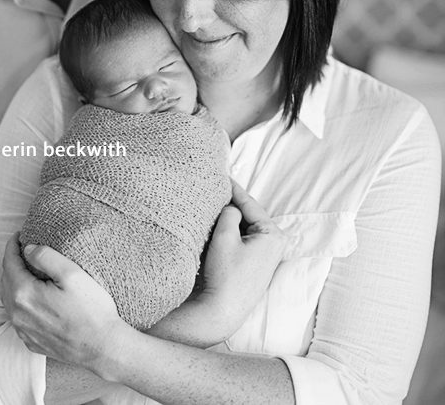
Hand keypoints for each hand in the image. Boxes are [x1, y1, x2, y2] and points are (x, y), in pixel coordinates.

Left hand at [1, 234, 122, 369]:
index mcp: (24, 294)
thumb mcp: (72, 274)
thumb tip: (28, 249)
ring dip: (14, 282)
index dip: (12, 246)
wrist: (102, 347)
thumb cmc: (91, 309)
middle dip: (12, 263)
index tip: (18, 235)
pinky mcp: (31, 342)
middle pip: (6, 281)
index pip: (9, 264)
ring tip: (25, 269)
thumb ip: (46, 257)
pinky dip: (19, 302)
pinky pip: (18, 318)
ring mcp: (24, 331)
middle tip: (22, 249)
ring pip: (9, 300)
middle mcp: (18, 315)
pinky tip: (32, 297)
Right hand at [197, 181, 286, 336]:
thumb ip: (229, 213)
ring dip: (230, 219)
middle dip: (231, 204)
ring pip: (245, 227)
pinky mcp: (255, 265)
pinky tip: (216, 226)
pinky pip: (243, 240)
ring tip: (212, 204)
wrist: (221, 312)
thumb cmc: (225, 275)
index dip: (233, 188)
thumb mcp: (224, 236)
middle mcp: (275, 244)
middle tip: (214, 188)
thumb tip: (230, 207)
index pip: (250, 203)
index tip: (221, 175)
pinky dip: (231, 232)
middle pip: (249, 215)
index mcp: (273, 235)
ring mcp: (266, 256)